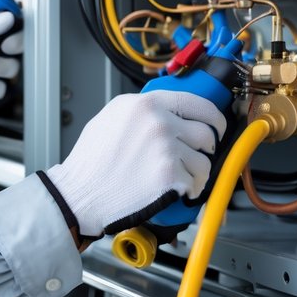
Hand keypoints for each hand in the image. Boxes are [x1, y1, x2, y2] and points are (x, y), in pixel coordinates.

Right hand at [45, 91, 226, 237]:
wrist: (80, 193)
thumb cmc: (90, 161)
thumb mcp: (111, 117)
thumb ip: (142, 111)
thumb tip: (169, 112)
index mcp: (145, 104)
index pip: (197, 103)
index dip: (213, 117)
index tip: (215, 126)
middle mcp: (159, 123)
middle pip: (206, 132)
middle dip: (205, 148)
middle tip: (196, 156)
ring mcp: (166, 149)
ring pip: (204, 161)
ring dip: (196, 173)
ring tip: (178, 178)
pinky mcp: (170, 176)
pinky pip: (195, 182)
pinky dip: (188, 190)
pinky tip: (171, 190)